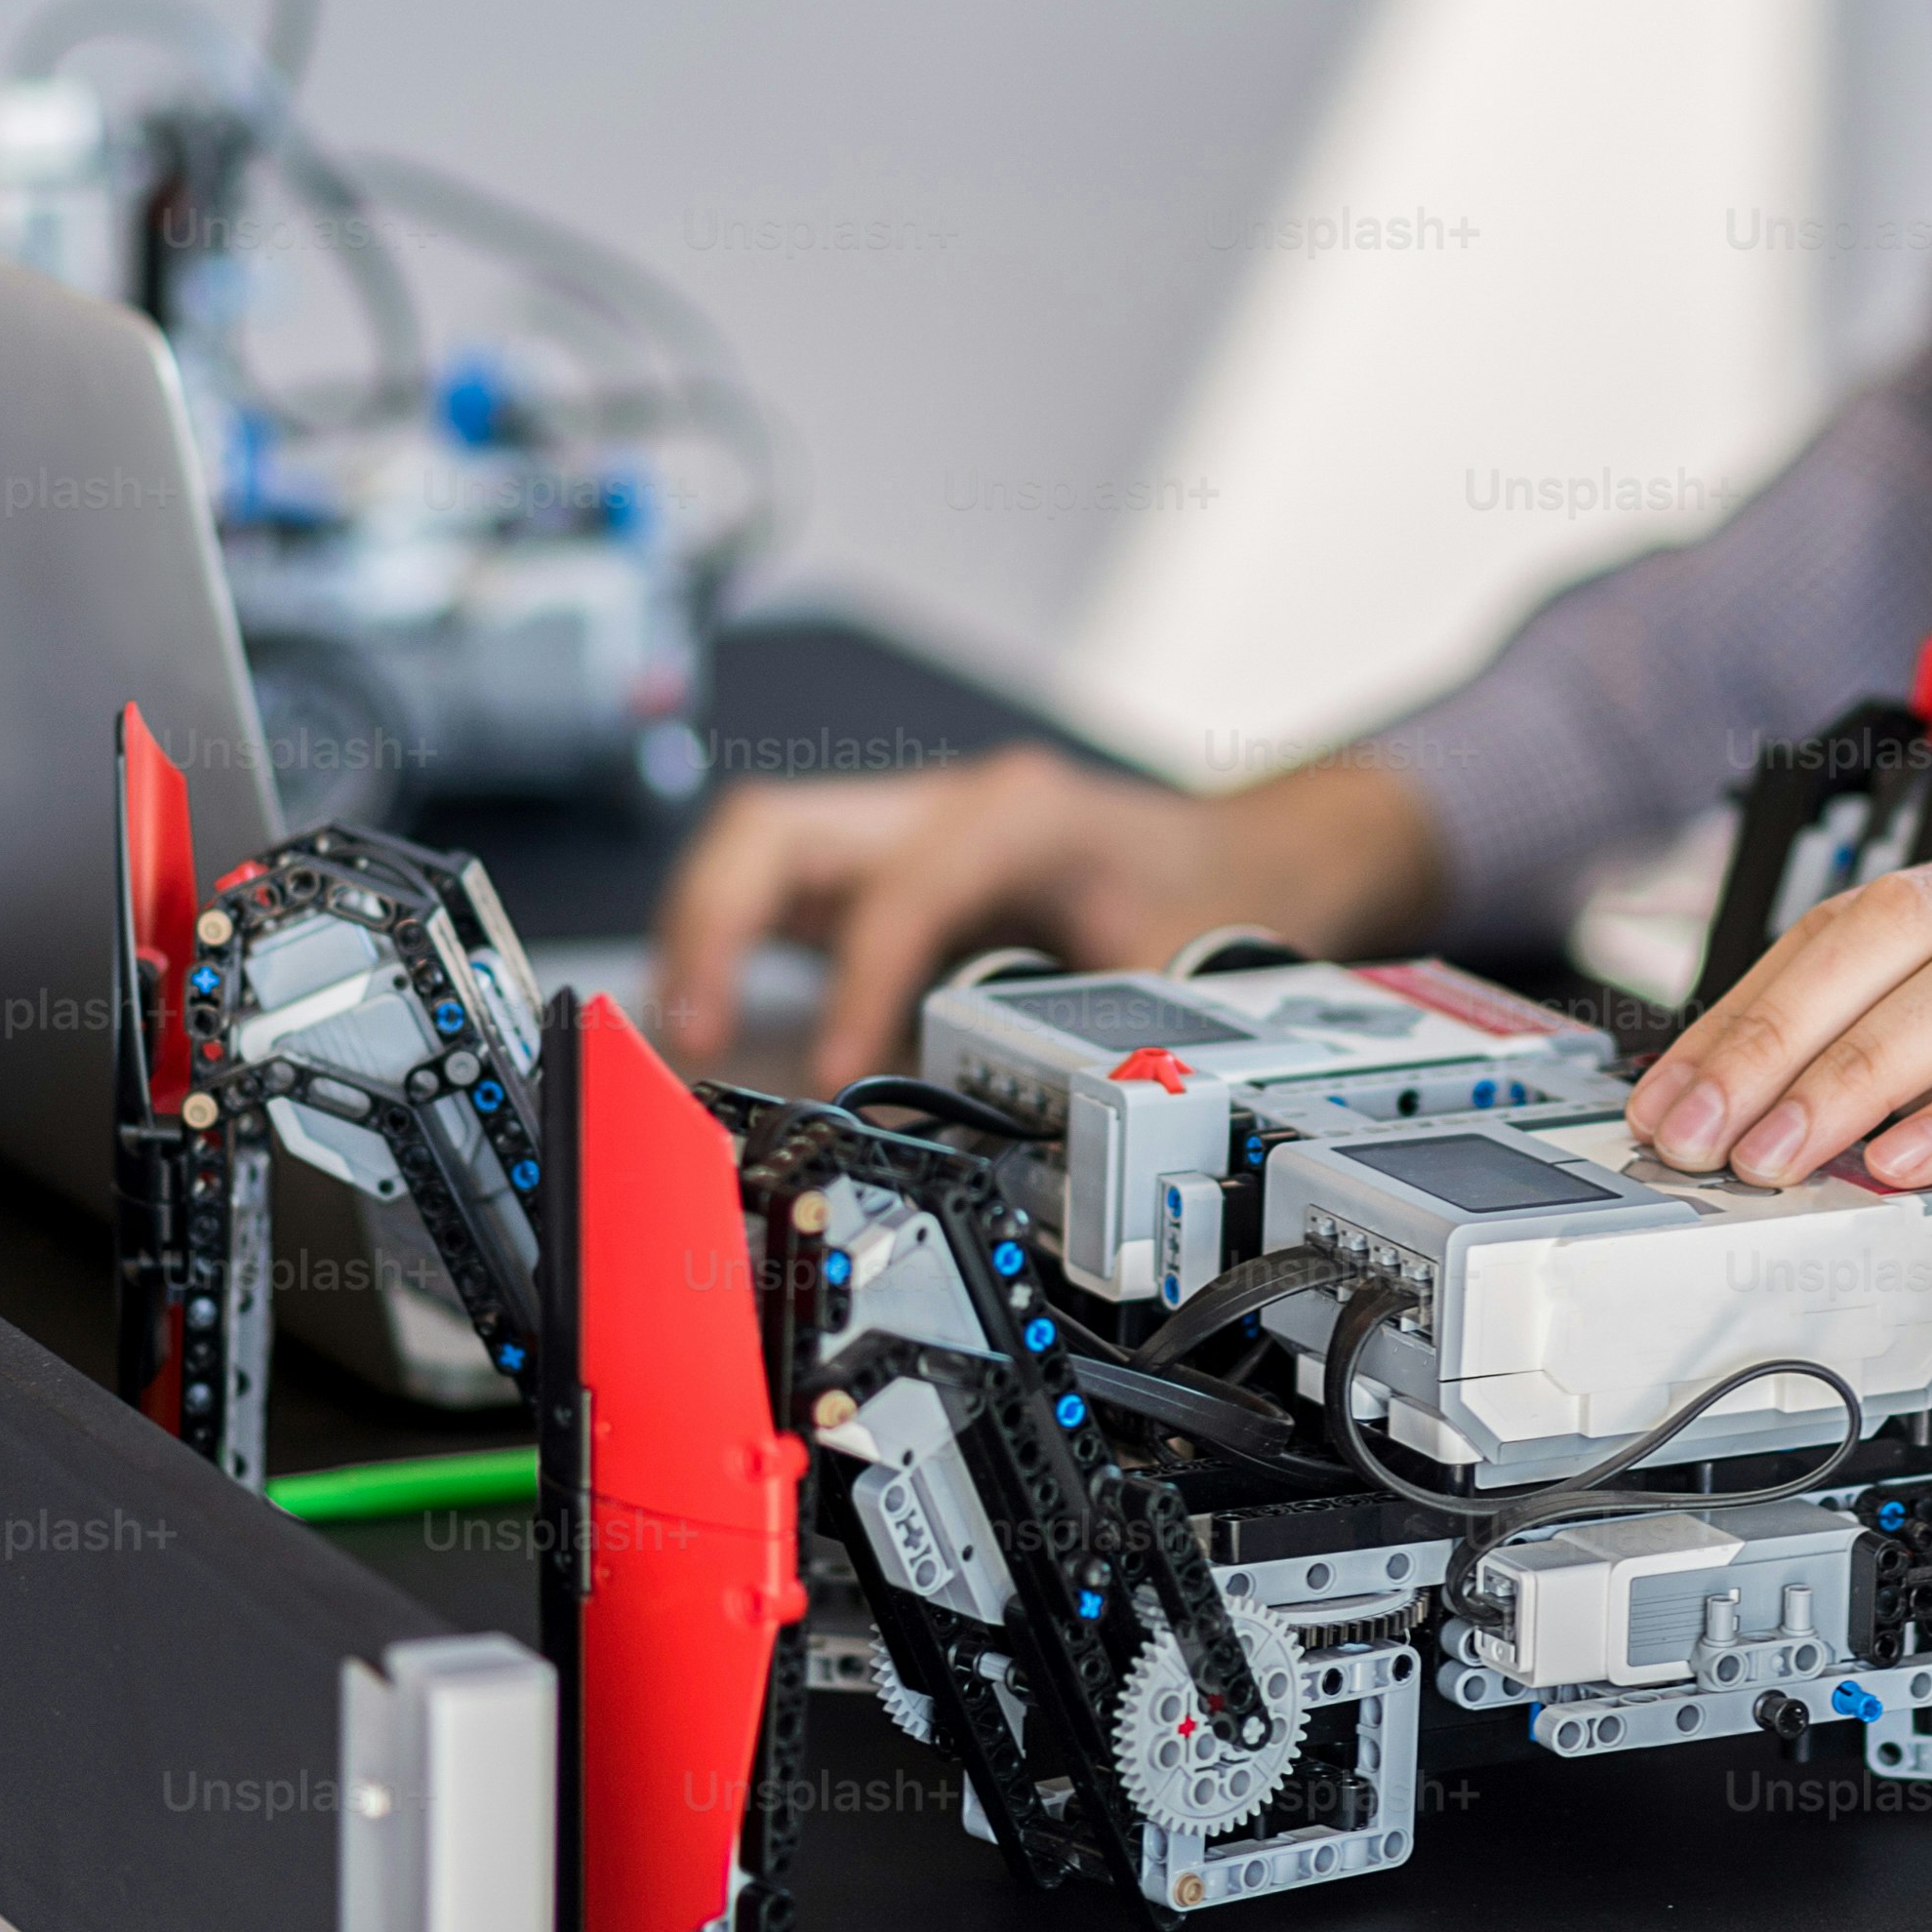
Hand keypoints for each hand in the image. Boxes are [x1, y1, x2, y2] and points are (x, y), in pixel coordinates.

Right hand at [650, 745, 1443, 1082]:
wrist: (1245, 853)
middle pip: (775, 827)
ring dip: (702, 931)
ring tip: (686, 1035)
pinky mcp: (881, 867)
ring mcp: (902, 827)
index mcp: (1015, 814)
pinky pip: (778, 888)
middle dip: (713, 922)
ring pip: (756, 846)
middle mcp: (942, 804)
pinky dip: (730, 943)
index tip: (834, 1068)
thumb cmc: (1207, 895)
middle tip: (693, 1032)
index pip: (898, 888)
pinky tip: (715, 1013)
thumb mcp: (1173, 966)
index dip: (857, 981)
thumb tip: (1012, 1127)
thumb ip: (1090, 1034)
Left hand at [1619, 819, 1931, 1242]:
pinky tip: (1918, 1161)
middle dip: (1782, 1029)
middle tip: (1704, 1129)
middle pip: (1906, 922)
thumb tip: (1763, 1118)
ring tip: (1789, 1152)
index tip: (1672, 1096)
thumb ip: (1914, 1068)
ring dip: (1865, 1070)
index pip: (1857, 916)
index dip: (1749, 1006)